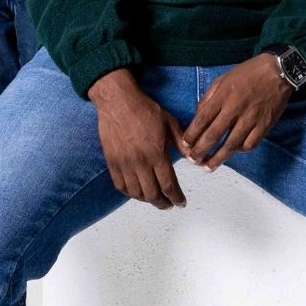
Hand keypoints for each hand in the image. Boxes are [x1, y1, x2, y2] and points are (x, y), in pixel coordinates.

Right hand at [88, 69, 186, 209]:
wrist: (117, 101)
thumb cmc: (145, 109)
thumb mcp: (169, 122)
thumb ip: (181, 142)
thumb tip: (193, 158)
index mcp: (156, 153)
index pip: (168, 184)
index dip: (176, 198)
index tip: (181, 203)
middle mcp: (140, 162)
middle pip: (152, 194)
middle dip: (163, 203)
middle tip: (169, 204)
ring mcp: (124, 163)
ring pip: (136, 193)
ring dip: (147, 200)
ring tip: (155, 198)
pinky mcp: (112, 161)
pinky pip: (120, 185)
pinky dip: (129, 193)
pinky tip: (137, 191)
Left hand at [180, 55, 292, 170]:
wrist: (277, 72)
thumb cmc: (248, 73)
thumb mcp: (223, 79)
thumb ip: (209, 97)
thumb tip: (198, 115)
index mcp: (223, 96)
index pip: (202, 120)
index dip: (191, 135)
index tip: (185, 144)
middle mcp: (235, 108)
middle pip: (214, 135)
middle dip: (200, 151)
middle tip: (193, 160)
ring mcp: (250, 118)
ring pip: (231, 144)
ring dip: (218, 158)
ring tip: (208, 167)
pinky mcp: (264, 125)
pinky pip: (250, 144)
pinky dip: (240, 150)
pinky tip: (233, 152)